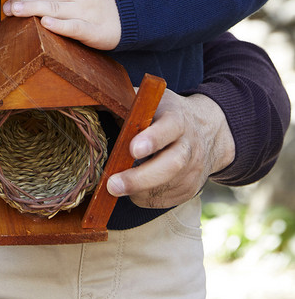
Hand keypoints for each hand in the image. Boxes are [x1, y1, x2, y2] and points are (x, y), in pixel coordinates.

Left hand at [6, 0, 120, 49]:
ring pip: (56, 8)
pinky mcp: (94, 30)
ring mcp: (87, 11)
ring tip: (15, 12)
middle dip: (24, 0)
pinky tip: (46, 24)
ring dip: (33, 10)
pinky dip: (60, 25)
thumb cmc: (96, 0)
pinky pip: (75, 26)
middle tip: (6, 7)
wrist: (131, 12)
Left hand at [107, 88, 235, 208]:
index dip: (153, 139)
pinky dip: (145, 198)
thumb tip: (90, 99)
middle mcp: (189, 145)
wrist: (207, 131)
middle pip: (172, 164)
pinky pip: (166, 199)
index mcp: (177, 119)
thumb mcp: (151, 100)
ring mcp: (193, 169)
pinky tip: (133, 191)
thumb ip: (125, 101)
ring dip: (138, 191)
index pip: (169, 128)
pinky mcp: (190, 188)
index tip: (133, 149)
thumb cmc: (166, 114)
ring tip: (116, 189)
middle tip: (113, 185)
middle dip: (141, 178)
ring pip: (168, 186)